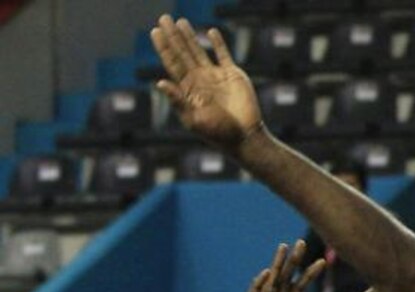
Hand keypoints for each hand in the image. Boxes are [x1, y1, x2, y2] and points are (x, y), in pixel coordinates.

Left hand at [150, 15, 261, 150]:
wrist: (245, 137)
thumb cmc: (218, 134)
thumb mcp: (194, 120)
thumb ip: (178, 101)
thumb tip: (160, 82)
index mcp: (187, 90)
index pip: (172, 64)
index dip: (164, 48)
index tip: (155, 31)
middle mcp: (199, 81)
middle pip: (182, 53)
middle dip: (173, 36)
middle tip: (163, 17)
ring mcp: (216, 77)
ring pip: (199, 51)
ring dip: (190, 37)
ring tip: (180, 21)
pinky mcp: (233, 76)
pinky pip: (223, 55)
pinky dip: (218, 44)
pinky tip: (210, 32)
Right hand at [227, 241, 335, 291]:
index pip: (299, 289)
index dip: (309, 274)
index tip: (322, 261)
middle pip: (285, 280)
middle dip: (293, 262)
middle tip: (301, 243)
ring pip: (271, 284)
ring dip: (277, 266)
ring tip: (284, 248)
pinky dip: (260, 287)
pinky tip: (267, 274)